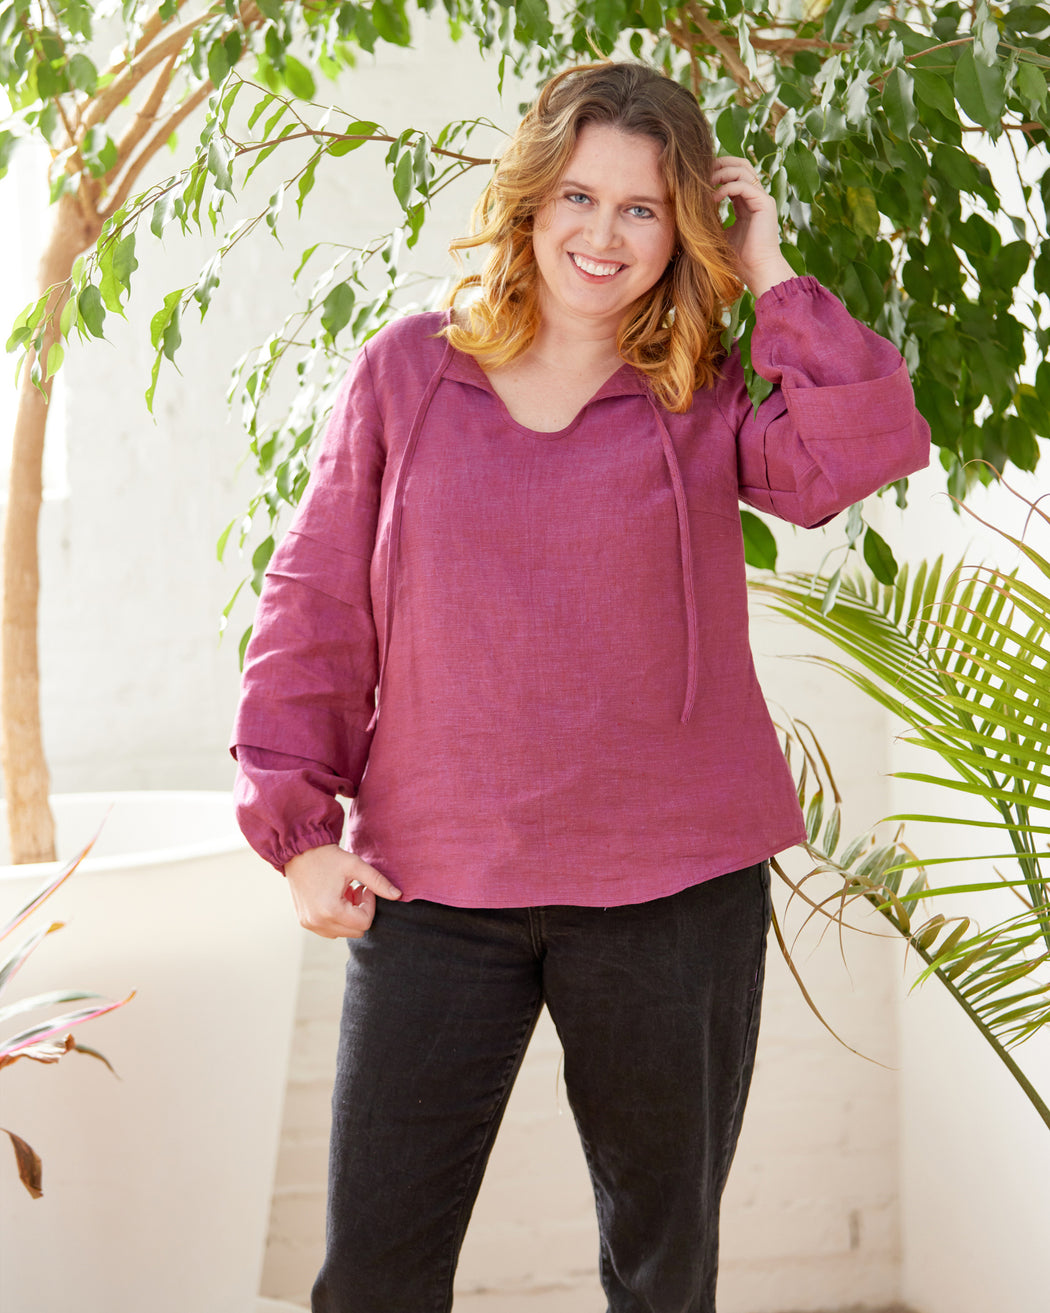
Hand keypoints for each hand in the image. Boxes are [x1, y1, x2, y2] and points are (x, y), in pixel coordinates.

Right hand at [284, 844, 401, 938]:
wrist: (299, 852)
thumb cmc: (328, 857)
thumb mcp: (356, 866)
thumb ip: (378, 882)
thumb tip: (398, 896)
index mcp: (331, 910)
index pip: (364, 922)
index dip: (370, 904)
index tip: (364, 887)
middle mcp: (318, 922)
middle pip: (355, 931)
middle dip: (360, 912)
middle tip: (357, 890)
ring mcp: (309, 924)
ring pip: (343, 932)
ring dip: (349, 916)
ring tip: (345, 893)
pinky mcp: (304, 922)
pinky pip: (329, 930)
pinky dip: (336, 918)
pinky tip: (334, 898)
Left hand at [710, 156, 795, 298]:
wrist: (757, 272)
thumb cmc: (738, 260)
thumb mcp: (719, 235)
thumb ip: (711, 220)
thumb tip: (688, 215)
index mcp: (746, 202)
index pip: (733, 174)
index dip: (716, 170)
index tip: (697, 177)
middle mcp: (756, 196)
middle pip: (741, 164)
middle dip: (720, 164)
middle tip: (701, 171)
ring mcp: (762, 199)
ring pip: (743, 170)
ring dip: (722, 173)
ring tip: (705, 183)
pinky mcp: (765, 204)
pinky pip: (744, 185)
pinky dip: (726, 188)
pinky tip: (713, 198)